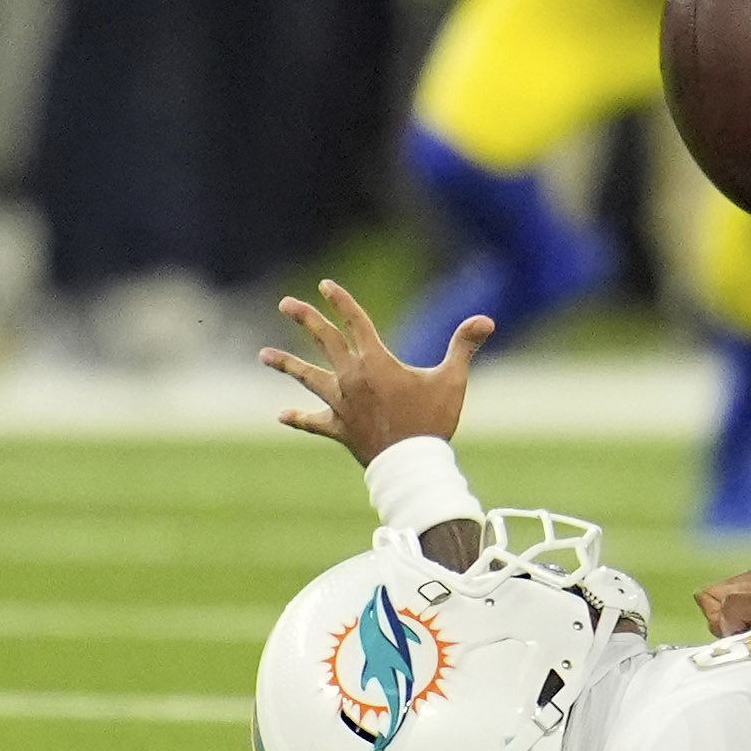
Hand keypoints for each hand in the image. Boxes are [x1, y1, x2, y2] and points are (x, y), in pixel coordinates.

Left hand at [260, 279, 492, 464]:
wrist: (411, 465)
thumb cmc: (433, 421)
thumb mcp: (452, 380)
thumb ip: (464, 347)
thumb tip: (486, 320)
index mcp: (376, 362)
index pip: (355, 323)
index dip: (341, 301)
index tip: (326, 284)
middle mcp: (352, 378)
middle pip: (324, 342)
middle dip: (305, 319)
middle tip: (285, 304)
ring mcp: (341, 404)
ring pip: (308, 378)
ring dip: (287, 364)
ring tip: (264, 354)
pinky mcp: (338, 428)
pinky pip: (313, 421)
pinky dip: (299, 417)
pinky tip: (282, 414)